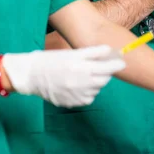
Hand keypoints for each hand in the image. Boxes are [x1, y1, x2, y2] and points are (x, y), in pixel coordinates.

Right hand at [2, 45, 125, 107]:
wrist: (31, 75)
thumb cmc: (52, 60)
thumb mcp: (72, 53)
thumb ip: (93, 53)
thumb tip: (110, 50)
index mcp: (83, 68)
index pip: (109, 69)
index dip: (117, 65)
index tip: (121, 62)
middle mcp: (83, 84)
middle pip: (104, 80)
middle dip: (104, 73)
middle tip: (97, 66)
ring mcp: (78, 96)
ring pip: (97, 89)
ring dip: (95, 82)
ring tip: (81, 74)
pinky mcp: (72, 103)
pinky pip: (88, 98)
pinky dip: (87, 92)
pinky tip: (76, 85)